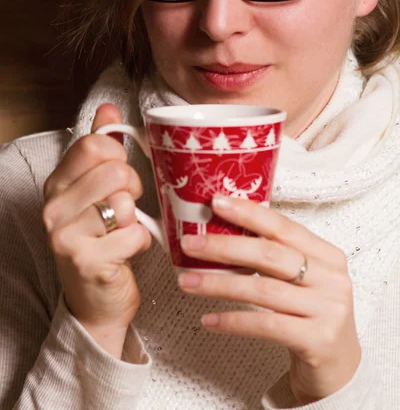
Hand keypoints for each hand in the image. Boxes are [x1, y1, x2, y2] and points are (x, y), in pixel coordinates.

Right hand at [42, 104, 150, 357]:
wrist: (95, 298)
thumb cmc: (101, 237)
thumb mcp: (95, 189)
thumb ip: (101, 147)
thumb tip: (108, 108)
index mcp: (57, 183)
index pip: (96, 144)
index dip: (120, 157)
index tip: (119, 176)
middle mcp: (53, 207)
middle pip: (115, 171)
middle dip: (133, 188)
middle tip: (126, 206)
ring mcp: (65, 236)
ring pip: (124, 203)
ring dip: (135, 218)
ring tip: (123, 229)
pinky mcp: (86, 261)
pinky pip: (134, 235)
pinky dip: (141, 242)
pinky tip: (127, 250)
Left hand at [178, 195, 360, 403]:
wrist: (340, 368)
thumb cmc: (310, 316)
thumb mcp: (301, 280)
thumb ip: (275, 257)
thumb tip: (221, 233)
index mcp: (327, 255)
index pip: (283, 227)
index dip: (249, 213)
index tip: (216, 202)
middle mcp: (331, 278)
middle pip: (270, 255)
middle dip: (225, 247)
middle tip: (190, 244)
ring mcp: (328, 309)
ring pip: (263, 289)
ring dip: (219, 285)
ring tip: (187, 282)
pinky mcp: (318, 339)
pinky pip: (266, 325)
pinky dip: (233, 321)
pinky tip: (209, 319)